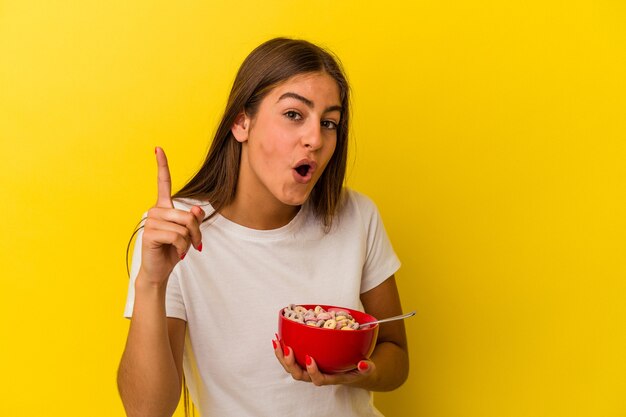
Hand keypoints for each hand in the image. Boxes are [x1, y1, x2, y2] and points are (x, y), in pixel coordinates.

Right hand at [138, 147, 204, 284]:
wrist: (160, 269)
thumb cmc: (173, 250)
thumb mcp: (189, 233)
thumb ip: (194, 220)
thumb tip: (196, 211)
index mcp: (164, 207)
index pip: (163, 183)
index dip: (161, 165)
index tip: (158, 148)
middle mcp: (156, 210)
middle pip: (187, 215)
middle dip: (196, 231)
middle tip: (195, 244)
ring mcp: (151, 221)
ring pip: (183, 227)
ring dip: (190, 241)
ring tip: (184, 250)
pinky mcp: (150, 234)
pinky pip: (177, 237)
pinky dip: (183, 248)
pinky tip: (177, 254)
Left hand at [272, 335, 374, 386]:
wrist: (355, 370)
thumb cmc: (360, 369)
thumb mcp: (367, 369)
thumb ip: (366, 368)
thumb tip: (363, 364)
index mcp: (331, 378)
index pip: (318, 380)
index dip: (312, 372)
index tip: (310, 359)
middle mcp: (317, 375)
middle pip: (299, 375)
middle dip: (291, 364)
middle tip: (287, 349)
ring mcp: (309, 369)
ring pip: (291, 367)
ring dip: (282, 356)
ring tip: (277, 342)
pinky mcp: (306, 361)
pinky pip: (291, 358)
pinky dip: (283, 349)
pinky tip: (278, 338)